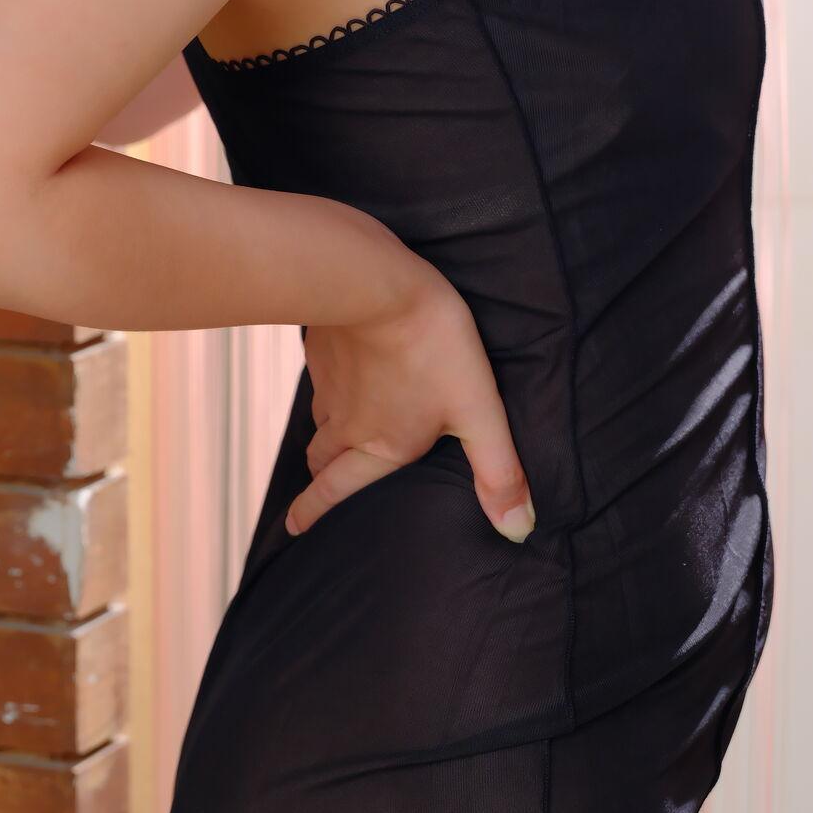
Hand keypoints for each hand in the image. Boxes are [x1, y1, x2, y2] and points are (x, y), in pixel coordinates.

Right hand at [293, 260, 536, 543]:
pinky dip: (327, 385)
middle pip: (322, 459)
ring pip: (318, 419)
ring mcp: (329, 385)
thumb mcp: (478, 411)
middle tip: (317, 482)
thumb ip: (498, 470)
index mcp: (382, 445)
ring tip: (334, 430)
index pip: (338, 489)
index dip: (314, 511)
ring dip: (324, 432)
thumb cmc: (432, 347)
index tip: (294, 526)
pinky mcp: (322, 348)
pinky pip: (319, 377)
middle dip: (320, 476)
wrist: (375, 284)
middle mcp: (346, 423)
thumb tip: (518, 528)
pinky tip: (341, 370)